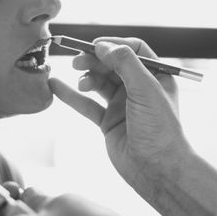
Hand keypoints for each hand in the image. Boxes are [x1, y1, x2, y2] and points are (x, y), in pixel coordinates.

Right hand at [49, 37, 192, 193]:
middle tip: (77, 60)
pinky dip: (71, 95)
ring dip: (86, 77)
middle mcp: (139, 88)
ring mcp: (123, 105)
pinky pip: (87, 104)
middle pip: (112, 64)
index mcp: (156, 76)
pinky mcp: (108, 121)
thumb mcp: (146, 89)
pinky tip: (56, 86)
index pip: (134, 49)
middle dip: (95, 60)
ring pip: (99, 82)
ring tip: (81, 82)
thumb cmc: (160, 130)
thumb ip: (125, 64)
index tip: (95, 46)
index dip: (114, 45)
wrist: (157, 170)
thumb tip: (103, 46)